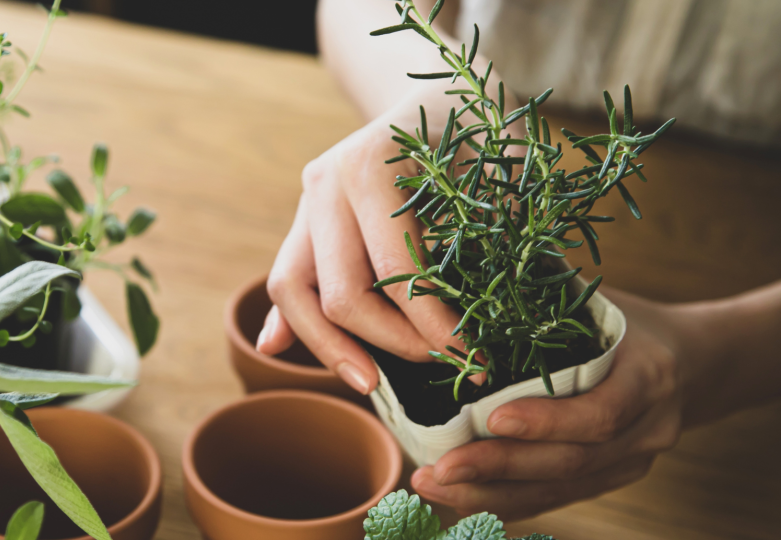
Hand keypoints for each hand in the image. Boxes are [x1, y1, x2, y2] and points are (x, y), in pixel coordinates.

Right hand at [256, 109, 473, 394]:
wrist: (435, 90)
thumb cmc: (478, 127)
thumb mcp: (498, 164)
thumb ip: (495, 227)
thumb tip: (502, 299)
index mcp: (371, 166)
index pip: (392, 270)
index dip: (431, 323)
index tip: (469, 353)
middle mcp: (326, 182)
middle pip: (335, 292)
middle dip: (388, 342)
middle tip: (437, 365)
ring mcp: (308, 201)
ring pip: (291, 291)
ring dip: (327, 346)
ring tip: (369, 382)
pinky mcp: (304, 219)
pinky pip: (286, 276)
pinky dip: (287, 318)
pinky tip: (278, 349)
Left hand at [410, 288, 684, 519]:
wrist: (695, 364)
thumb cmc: (630, 323)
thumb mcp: (602, 302)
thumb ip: (549, 299)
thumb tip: (469, 270)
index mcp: (649, 377)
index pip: (600, 413)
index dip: (547, 421)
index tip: (491, 418)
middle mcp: (647, 430)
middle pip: (571, 462)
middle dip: (499, 468)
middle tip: (438, 468)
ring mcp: (631, 462)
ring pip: (559, 490)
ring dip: (490, 494)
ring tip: (433, 485)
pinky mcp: (610, 480)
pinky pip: (556, 498)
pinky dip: (506, 501)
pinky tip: (457, 498)